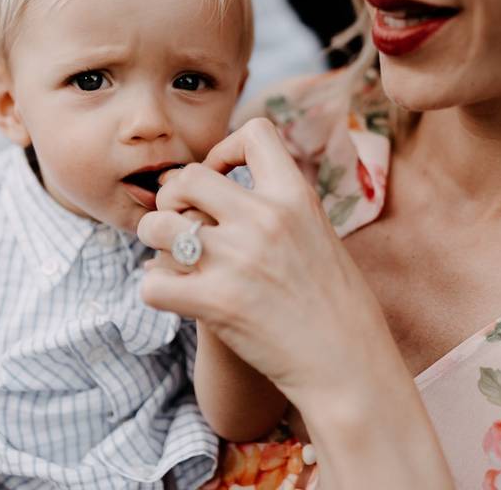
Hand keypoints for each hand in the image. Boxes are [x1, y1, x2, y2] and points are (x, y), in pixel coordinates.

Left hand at [137, 119, 395, 409]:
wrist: (348, 366)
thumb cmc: (336, 306)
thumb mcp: (320, 236)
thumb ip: (281, 207)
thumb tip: (236, 183)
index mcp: (295, 197)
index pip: (254, 133)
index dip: (225, 148)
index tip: (224, 176)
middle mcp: (265, 219)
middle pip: (188, 176)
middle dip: (173, 196)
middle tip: (180, 220)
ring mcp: (237, 259)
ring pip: (156, 224)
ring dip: (154, 240)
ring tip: (169, 256)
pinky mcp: (215, 303)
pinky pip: (151, 282)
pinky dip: (154, 288)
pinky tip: (173, 294)